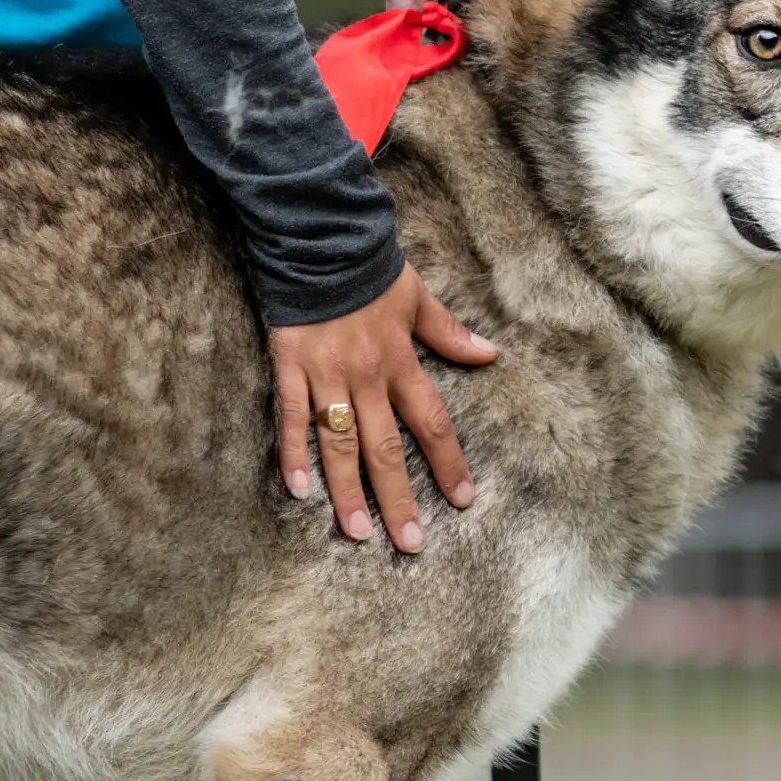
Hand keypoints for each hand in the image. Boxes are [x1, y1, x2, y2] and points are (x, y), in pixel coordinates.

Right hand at [271, 262, 498, 551]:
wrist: (320, 238)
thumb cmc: (371, 269)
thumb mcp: (418, 298)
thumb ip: (450, 333)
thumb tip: (490, 354)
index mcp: (400, 361)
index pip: (432, 422)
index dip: (448, 462)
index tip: (463, 499)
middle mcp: (366, 376)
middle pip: (385, 447)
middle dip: (399, 497)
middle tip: (410, 541)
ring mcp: (325, 374)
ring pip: (339, 443)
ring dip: (348, 491)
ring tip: (359, 532)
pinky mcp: (289, 367)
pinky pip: (291, 417)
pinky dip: (293, 453)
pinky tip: (300, 489)